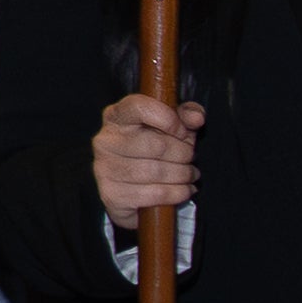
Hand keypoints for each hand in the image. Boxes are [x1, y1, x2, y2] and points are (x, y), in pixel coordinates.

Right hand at [94, 91, 201, 224]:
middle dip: (184, 154)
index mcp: (117, 116)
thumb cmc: (153, 151)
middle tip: (191, 159)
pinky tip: (184, 190)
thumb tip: (196, 117)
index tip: (183, 132)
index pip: (139, 107)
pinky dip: (177, 193)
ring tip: (190, 175)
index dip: (169, 119)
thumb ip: (186, 115)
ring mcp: (105, 168)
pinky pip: (154, 194)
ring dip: (183, 175)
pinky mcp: (112, 195)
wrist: (132, 189)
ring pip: (157, 171)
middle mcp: (106, 141)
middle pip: (156, 145)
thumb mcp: (172, 127)